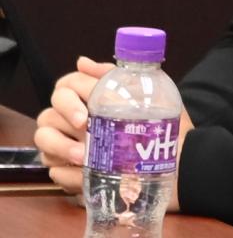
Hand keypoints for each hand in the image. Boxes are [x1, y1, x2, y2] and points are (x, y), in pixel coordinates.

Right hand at [35, 57, 190, 205]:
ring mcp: (71, 147)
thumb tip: (81, 61)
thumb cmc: (164, 125)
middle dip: (62, 122)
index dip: (68, 99)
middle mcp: (74, 122)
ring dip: (61, 148)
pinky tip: (84, 175)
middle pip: (47, 115)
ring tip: (84, 158)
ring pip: (45, 142)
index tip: (85, 114)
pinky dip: (68, 174)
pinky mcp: (74, 173)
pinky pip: (56, 173)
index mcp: (91, 99)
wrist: (182, 162)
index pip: (64, 89)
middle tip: (85, 130)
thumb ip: (117, 75)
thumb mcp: (150, 94)